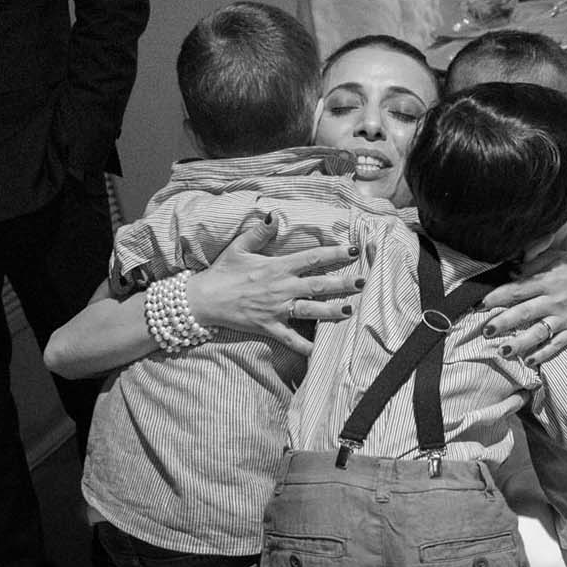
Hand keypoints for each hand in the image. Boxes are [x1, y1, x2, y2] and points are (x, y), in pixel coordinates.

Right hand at [186, 215, 361, 355]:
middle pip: (318, 285)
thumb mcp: (239, 247)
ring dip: (332, 311)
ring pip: (310, 310)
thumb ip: (259, 232)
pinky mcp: (268, 327)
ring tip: (351, 310)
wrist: (203, 299)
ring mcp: (276, 309)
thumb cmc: (222, 272)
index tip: (352, 249)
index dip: (333, 253)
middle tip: (363, 281)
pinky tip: (319, 351)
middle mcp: (281, 288)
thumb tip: (274, 215)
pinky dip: (305, 346)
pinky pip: (290, 339)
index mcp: (277, 267)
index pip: (311, 258)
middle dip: (342, 283)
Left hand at [481, 249, 566, 365]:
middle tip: (486, 330)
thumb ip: (530, 260)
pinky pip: (557, 345)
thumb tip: (509, 269)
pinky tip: (528, 360)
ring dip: (520, 342)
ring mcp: (565, 317)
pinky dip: (543, 354)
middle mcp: (555, 300)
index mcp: (547, 280)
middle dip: (503, 322)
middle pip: (525, 312)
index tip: (480, 305)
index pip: (518, 290)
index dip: (498, 297)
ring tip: (502, 350)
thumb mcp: (551, 255)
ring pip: (539, 332)